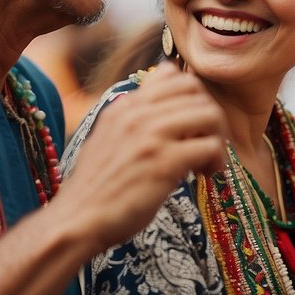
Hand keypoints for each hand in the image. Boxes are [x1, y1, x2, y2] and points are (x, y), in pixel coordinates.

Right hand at [60, 61, 227, 247]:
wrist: (76, 221)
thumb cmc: (96, 188)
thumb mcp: (108, 138)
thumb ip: (132, 118)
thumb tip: (157, 102)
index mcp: (124, 106)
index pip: (171, 74)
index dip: (190, 97)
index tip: (188, 125)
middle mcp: (136, 114)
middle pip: (196, 91)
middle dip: (208, 116)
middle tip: (204, 144)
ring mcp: (150, 137)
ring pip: (209, 114)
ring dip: (218, 138)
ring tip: (208, 162)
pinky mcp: (164, 163)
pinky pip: (210, 146)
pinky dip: (216, 160)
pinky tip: (205, 175)